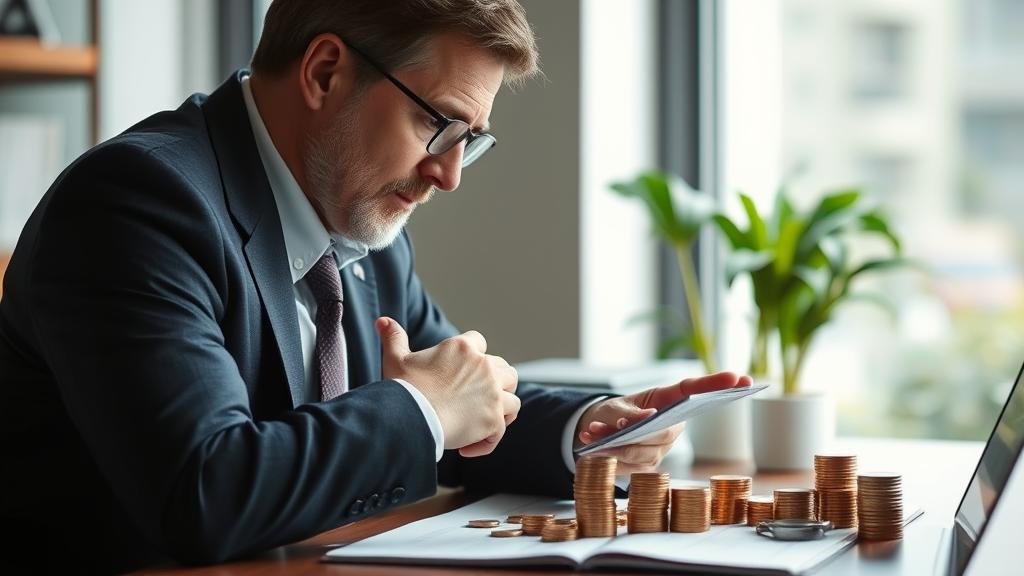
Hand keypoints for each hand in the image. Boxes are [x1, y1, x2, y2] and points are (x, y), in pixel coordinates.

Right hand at [376, 317, 519, 457]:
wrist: (409, 417)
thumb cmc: (402, 388)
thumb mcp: (396, 359)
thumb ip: (393, 337)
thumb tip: (382, 320)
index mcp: (463, 348)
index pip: (479, 342)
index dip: (474, 356)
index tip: (463, 371)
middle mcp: (484, 367)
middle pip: (505, 370)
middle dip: (497, 383)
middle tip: (478, 399)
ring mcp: (492, 394)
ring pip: (512, 400)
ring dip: (501, 411)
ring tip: (481, 421)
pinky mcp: (494, 420)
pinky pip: (500, 431)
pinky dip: (486, 441)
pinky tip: (466, 448)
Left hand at [575, 371, 751, 474]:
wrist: (596, 432)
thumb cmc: (611, 413)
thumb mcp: (614, 407)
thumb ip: (627, 414)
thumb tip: (645, 420)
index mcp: (668, 401)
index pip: (696, 391)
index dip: (718, 385)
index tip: (741, 378)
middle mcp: (671, 426)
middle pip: (666, 431)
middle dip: (638, 430)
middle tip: (616, 423)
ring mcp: (660, 449)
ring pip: (644, 452)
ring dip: (615, 443)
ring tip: (593, 430)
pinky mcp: (646, 466)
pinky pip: (629, 464)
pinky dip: (606, 453)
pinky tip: (589, 441)